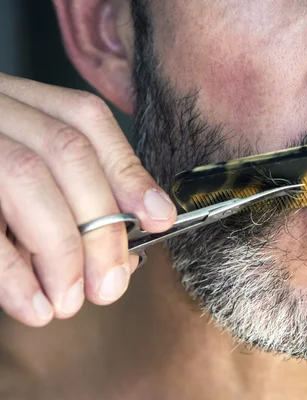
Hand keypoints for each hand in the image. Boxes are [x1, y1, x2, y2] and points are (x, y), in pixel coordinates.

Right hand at [0, 73, 175, 326]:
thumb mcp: (25, 183)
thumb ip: (72, 205)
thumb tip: (127, 254)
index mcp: (18, 102)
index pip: (86, 121)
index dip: (128, 171)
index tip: (160, 219)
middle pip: (66, 152)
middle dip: (100, 225)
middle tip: (109, 286)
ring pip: (25, 177)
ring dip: (61, 250)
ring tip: (70, 301)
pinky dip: (9, 269)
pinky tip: (34, 305)